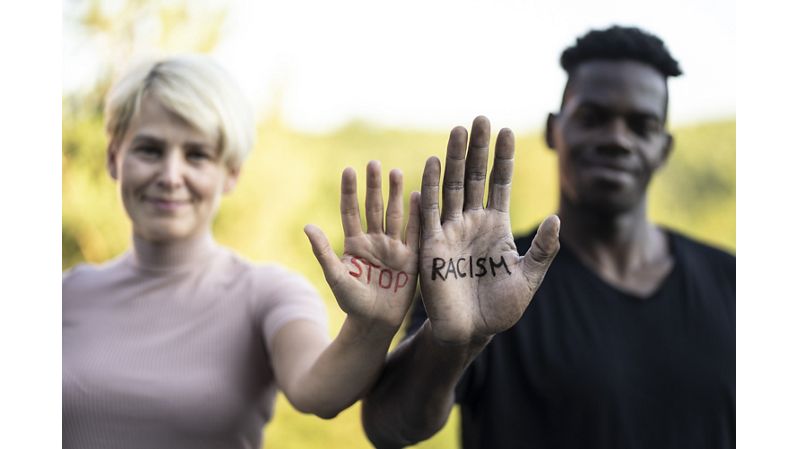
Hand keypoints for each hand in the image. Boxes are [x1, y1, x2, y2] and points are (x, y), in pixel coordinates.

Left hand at [305, 161, 420, 332]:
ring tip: (396, 171)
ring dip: (396, 194)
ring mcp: (394, 248)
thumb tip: (307, 226)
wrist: (375, 323)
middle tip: (374, 164)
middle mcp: (374, 241)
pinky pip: (415, 233)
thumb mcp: (336, 277)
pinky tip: (418, 196)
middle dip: (374, 186)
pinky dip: (417, 215)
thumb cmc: (351, 303)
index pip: (351, 211)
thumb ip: (323, 252)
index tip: (348, 169)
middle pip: (374, 207)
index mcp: (354, 244)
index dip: (349, 191)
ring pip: (394, 215)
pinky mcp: (411, 258)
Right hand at [418, 116, 559, 344]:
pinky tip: (432, 163)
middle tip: (480, 118)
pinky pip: (430, 212)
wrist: (471, 332)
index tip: (507, 131)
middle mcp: (472, 222)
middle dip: (479, 148)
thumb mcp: (528, 277)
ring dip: (455, 159)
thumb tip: (556, 218)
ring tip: (459, 130)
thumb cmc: (500, 308)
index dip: (503, 158)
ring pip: (453, 187)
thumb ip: (543, 249)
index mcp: (495, 225)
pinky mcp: (432, 245)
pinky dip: (430, 188)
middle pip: (475, 177)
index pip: (499, 184)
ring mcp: (451, 231)